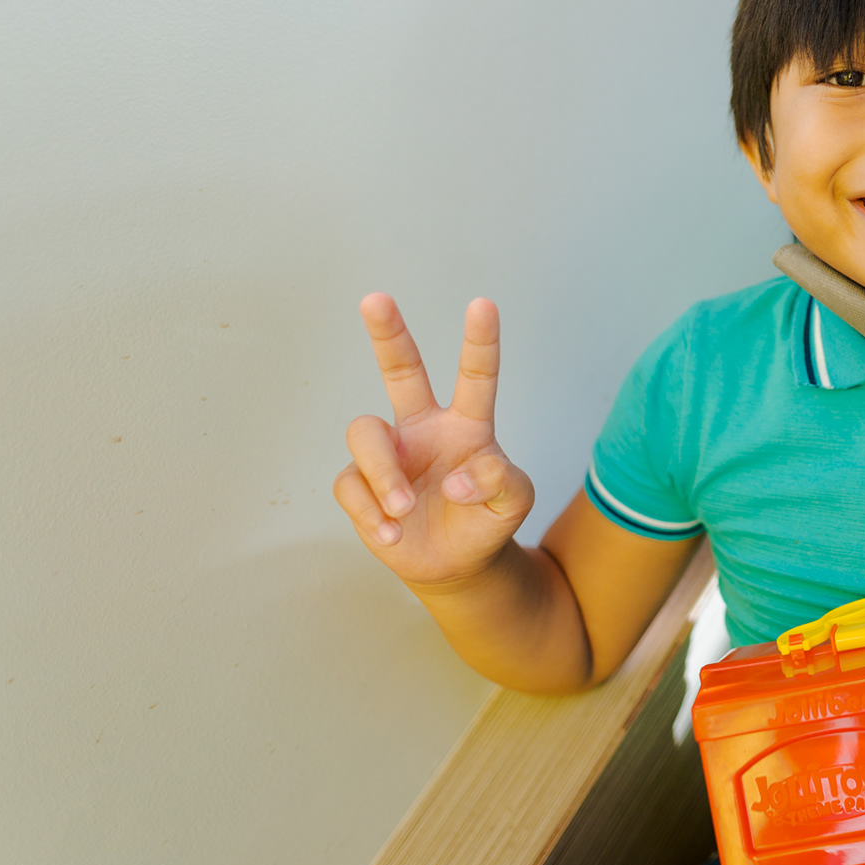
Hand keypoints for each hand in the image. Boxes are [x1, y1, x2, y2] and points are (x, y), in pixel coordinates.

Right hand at [333, 294, 534, 588]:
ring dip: (384, 473)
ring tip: (404, 506)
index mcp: (467, 425)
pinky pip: (351, 485)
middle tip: (375, 299)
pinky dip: (372, 514)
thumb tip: (456, 479)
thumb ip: (500, 483)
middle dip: (388, 334)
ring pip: (366, 434)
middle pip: (401, 370)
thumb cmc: (486, 520)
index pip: (475, 377)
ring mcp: (390, 453)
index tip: (483, 304)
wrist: (456, 565)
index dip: (479, 342)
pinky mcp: (360, 484)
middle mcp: (423, 428)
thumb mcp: (513, 502)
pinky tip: (393, 533)